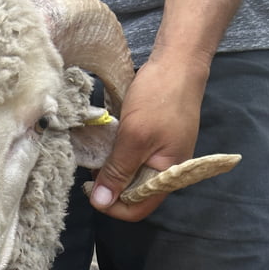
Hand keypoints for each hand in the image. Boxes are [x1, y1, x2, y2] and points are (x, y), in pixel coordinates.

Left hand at [89, 51, 209, 221]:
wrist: (178, 60)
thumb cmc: (160, 97)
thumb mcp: (134, 137)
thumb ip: (118, 171)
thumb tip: (101, 202)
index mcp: (168, 175)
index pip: (138, 209)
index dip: (113, 206)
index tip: (92, 190)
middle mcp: (165, 170)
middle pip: (132, 194)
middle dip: (109, 186)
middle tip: (90, 167)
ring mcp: (159, 154)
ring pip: (129, 175)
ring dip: (110, 168)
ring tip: (95, 153)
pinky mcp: (151, 140)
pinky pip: (130, 157)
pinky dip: (115, 153)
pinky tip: (104, 141)